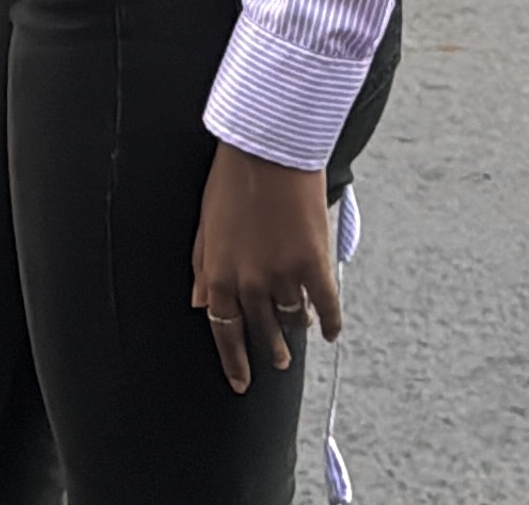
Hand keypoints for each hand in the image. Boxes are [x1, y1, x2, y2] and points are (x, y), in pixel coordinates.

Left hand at [191, 143, 340, 393]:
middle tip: (277, 359)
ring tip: (301, 329)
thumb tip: (198, 303)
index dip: (234, 361)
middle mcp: (248, 283)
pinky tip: (330, 330)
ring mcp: (282, 276)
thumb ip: (201, 267)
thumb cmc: (232, 178)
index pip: (224, 331)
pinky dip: (330, 321)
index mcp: (217, 274)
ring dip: (296, 327)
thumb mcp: (205, 224)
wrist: (268, 147)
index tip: (241, 382)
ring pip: (292, 318)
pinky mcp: (313, 263)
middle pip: (260, 330)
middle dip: (269, 348)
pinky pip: (326, 305)